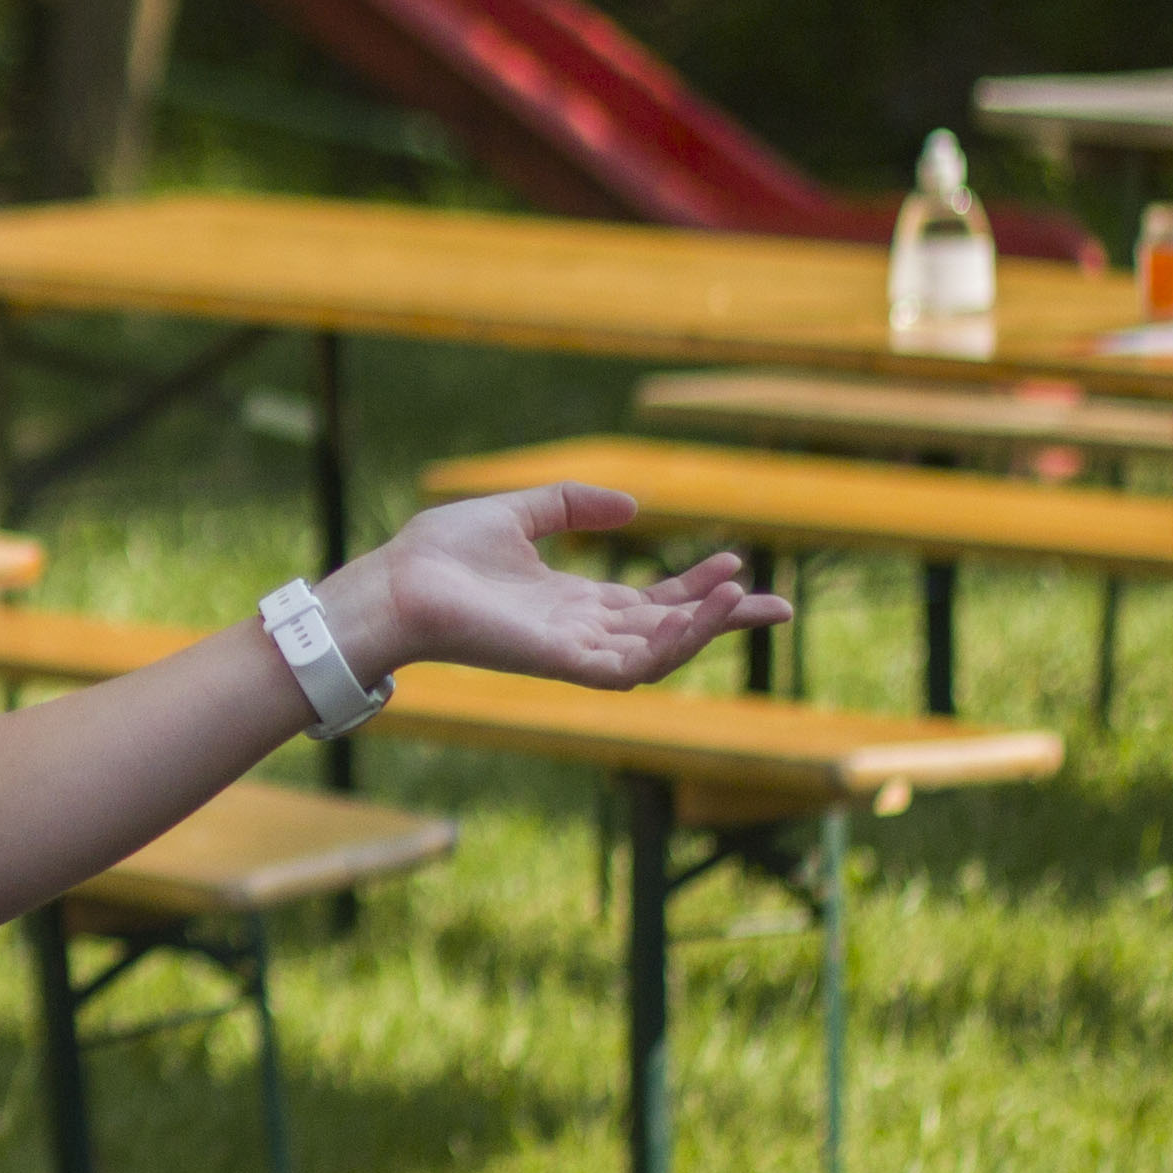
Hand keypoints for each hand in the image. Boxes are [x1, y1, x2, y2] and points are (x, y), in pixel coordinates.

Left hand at [318, 482, 787, 691]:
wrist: (395, 582)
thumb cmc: (440, 554)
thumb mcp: (517, 513)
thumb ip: (570, 505)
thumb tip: (634, 508)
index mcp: (573, 603)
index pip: (651, 603)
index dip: (695, 589)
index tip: (736, 565)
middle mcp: (581, 632)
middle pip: (669, 632)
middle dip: (721, 619)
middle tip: (778, 605)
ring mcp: (574, 651)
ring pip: (660, 653)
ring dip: (704, 629)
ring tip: (742, 597)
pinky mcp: (563, 663)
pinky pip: (632, 667)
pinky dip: (670, 644)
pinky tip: (698, 616)